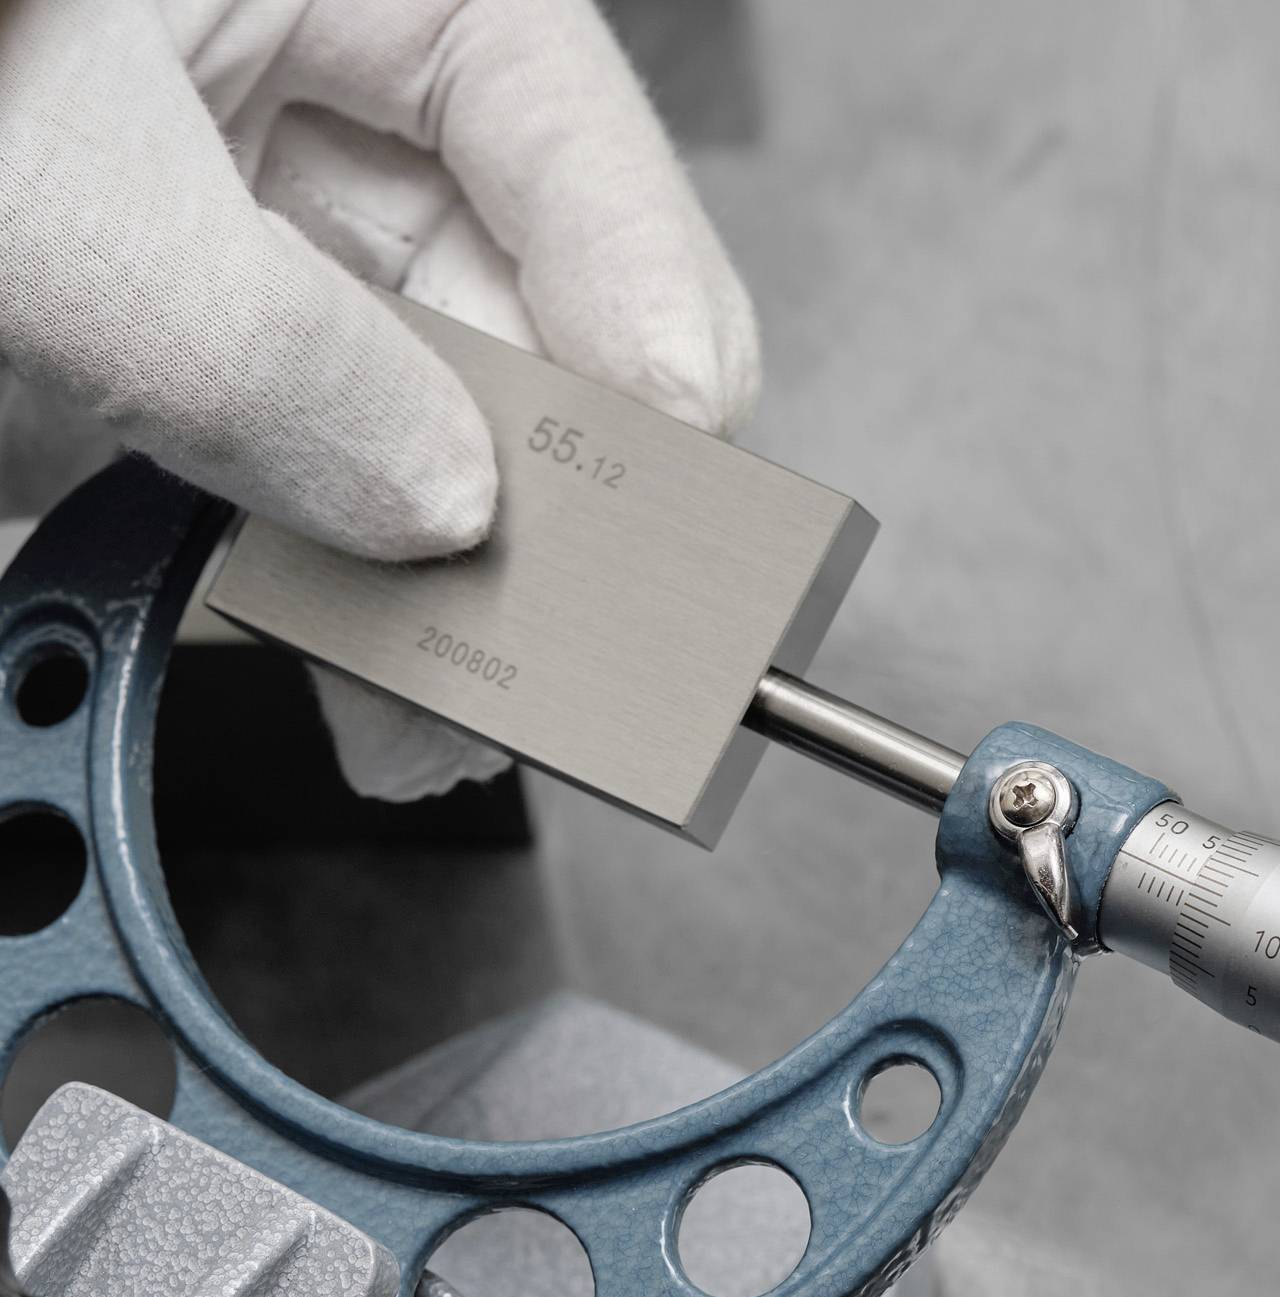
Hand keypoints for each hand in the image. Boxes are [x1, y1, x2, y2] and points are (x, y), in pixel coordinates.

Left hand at [0, 0, 757, 797]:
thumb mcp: (49, 175)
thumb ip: (262, 347)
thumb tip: (434, 506)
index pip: (581, 148)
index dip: (651, 335)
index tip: (680, 504)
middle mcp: (317, 85)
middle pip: (512, 305)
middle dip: (528, 494)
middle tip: (549, 651)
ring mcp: (239, 209)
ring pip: (405, 403)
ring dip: (419, 558)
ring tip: (426, 693)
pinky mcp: (155, 321)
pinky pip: (276, 450)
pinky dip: (287, 558)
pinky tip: (306, 636)